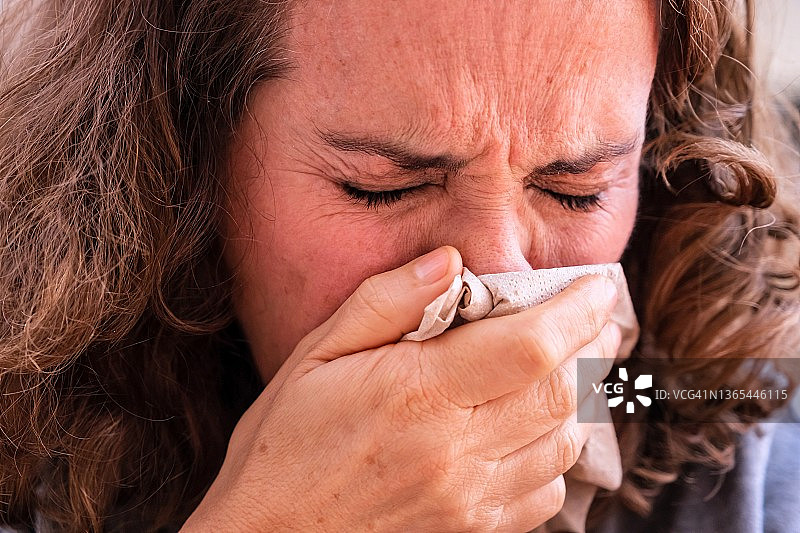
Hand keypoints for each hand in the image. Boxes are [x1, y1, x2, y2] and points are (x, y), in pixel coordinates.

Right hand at [181, 245, 620, 531]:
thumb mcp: (316, 356)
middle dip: (593, 345)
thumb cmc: (284, 445)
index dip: (578, 310)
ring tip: (569, 361)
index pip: (531, 346)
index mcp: (418, 396)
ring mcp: (470, 500)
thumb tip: (450, 260)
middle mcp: (456, 453)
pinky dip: (555, 450)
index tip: (595, 285)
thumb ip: (386, 302)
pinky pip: (546, 491)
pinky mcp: (473, 531)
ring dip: (578, 395)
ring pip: (564, 442)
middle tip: (596, 316)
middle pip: (561, 392)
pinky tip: (532, 426)